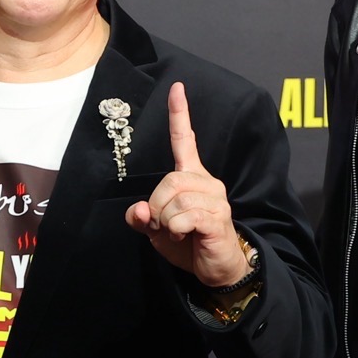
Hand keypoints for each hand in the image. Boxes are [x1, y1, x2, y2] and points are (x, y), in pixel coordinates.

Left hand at [125, 83, 251, 286]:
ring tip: (176, 231)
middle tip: (163, 224)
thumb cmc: (188, 243)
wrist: (217, 269)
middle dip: (157, 205)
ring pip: (175, 199)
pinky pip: (185, 216)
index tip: (177, 88)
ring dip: (166, 221)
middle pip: (169, 179)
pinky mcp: (218, 218)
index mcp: (191, 177)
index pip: (184, 140)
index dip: (180, 114)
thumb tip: (139, 209)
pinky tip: (185, 235)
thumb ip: (143, 218)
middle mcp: (207, 182)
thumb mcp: (156, 231)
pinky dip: (175, 229)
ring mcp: (216, 199)